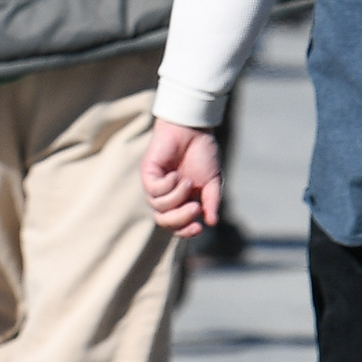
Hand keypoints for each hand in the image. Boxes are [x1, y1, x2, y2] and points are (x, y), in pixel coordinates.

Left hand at [140, 118, 222, 236]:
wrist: (194, 130)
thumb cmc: (203, 153)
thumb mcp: (212, 182)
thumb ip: (212, 202)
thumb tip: (212, 222)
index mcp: (182, 202)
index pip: (178, 226)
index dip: (186, 231)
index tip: (199, 228)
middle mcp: (167, 197)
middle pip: (165, 222)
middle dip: (180, 218)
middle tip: (195, 207)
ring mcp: (156, 186)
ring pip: (159, 207)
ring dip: (177, 197)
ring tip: (188, 182)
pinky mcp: (149, 174)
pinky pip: (154, 190)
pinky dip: (167, 186)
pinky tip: (175, 175)